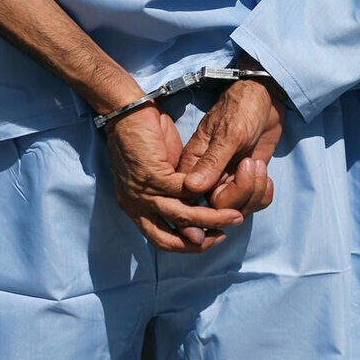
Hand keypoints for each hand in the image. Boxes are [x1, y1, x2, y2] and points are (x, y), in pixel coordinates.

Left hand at [106, 104, 243, 253]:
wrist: (127, 112)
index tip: (209, 239)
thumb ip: (175, 194)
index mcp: (133, 208)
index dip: (185, 246)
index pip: (159, 240)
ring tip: (232, 217)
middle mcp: (133, 206)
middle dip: (197, 244)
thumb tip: (194, 213)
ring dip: (209, 220)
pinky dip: (204, 195)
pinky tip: (221, 192)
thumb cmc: (144, 139)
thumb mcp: (161, 173)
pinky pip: (184, 192)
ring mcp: (141, 192)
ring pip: (181, 216)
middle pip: (166, 239)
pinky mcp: (153, 176)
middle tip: (221, 236)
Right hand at [178, 77, 284, 218]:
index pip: (195, 200)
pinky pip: (253, 203)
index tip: (237, 180)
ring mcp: (227, 181)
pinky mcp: (245, 181)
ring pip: (238, 209)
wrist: (264, 99)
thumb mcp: (228, 133)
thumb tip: (192, 187)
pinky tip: (267, 176)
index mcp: (193, 165)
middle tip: (252, 164)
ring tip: (259, 165)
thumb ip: (212, 161)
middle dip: (242, 193)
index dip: (215, 203)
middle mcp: (207, 177)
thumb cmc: (241, 108)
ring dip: (255, 192)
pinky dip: (264, 195)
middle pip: (220, 209)